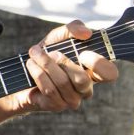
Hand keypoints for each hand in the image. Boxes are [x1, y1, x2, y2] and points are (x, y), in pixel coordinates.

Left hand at [3, 20, 118, 114]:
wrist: (23, 72)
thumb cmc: (47, 53)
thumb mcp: (59, 36)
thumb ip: (73, 28)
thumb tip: (86, 33)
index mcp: (93, 72)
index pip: (110, 74)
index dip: (98, 64)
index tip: (82, 53)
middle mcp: (85, 88)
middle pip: (82, 80)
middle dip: (63, 62)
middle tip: (51, 52)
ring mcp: (72, 99)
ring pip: (62, 83)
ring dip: (45, 64)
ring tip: (34, 53)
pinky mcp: (56, 105)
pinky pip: (48, 88)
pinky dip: (37, 72)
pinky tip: (31, 65)